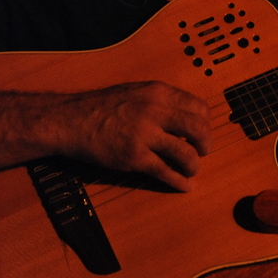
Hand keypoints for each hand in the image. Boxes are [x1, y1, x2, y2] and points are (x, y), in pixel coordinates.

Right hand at [53, 81, 210, 191]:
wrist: (72, 120)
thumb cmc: (102, 106)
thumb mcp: (136, 91)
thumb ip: (161, 101)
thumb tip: (186, 116)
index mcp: (159, 93)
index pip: (199, 108)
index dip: (206, 123)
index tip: (201, 133)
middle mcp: (155, 111)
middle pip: (199, 130)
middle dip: (206, 144)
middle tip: (202, 152)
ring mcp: (145, 135)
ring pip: (186, 154)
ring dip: (194, 165)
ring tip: (191, 169)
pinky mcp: (135, 157)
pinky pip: (165, 172)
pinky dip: (179, 182)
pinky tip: (185, 186)